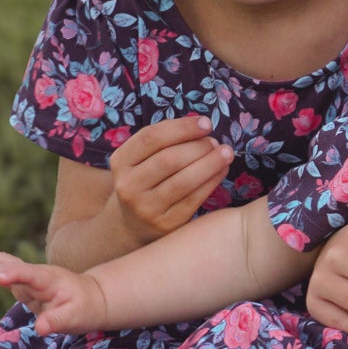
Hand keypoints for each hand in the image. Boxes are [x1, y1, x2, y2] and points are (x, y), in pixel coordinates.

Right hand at [0, 249, 107, 335]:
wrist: (93, 298)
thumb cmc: (85, 309)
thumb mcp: (75, 318)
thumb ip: (57, 321)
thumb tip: (40, 328)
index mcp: (49, 280)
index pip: (28, 274)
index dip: (13, 274)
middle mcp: (36, 274)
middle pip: (10, 265)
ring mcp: (28, 276)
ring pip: (3, 262)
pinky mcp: (23, 282)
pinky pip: (2, 272)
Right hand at [108, 115, 232, 244]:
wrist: (129, 225)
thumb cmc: (144, 181)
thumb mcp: (139, 160)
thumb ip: (163, 143)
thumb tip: (203, 127)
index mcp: (121, 161)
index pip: (151, 137)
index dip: (182, 127)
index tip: (206, 123)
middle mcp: (129, 185)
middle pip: (169, 159)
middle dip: (198, 147)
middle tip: (216, 142)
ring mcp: (146, 207)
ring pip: (184, 181)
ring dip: (210, 163)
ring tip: (226, 153)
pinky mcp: (165, 224)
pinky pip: (194, 199)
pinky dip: (212, 181)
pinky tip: (222, 170)